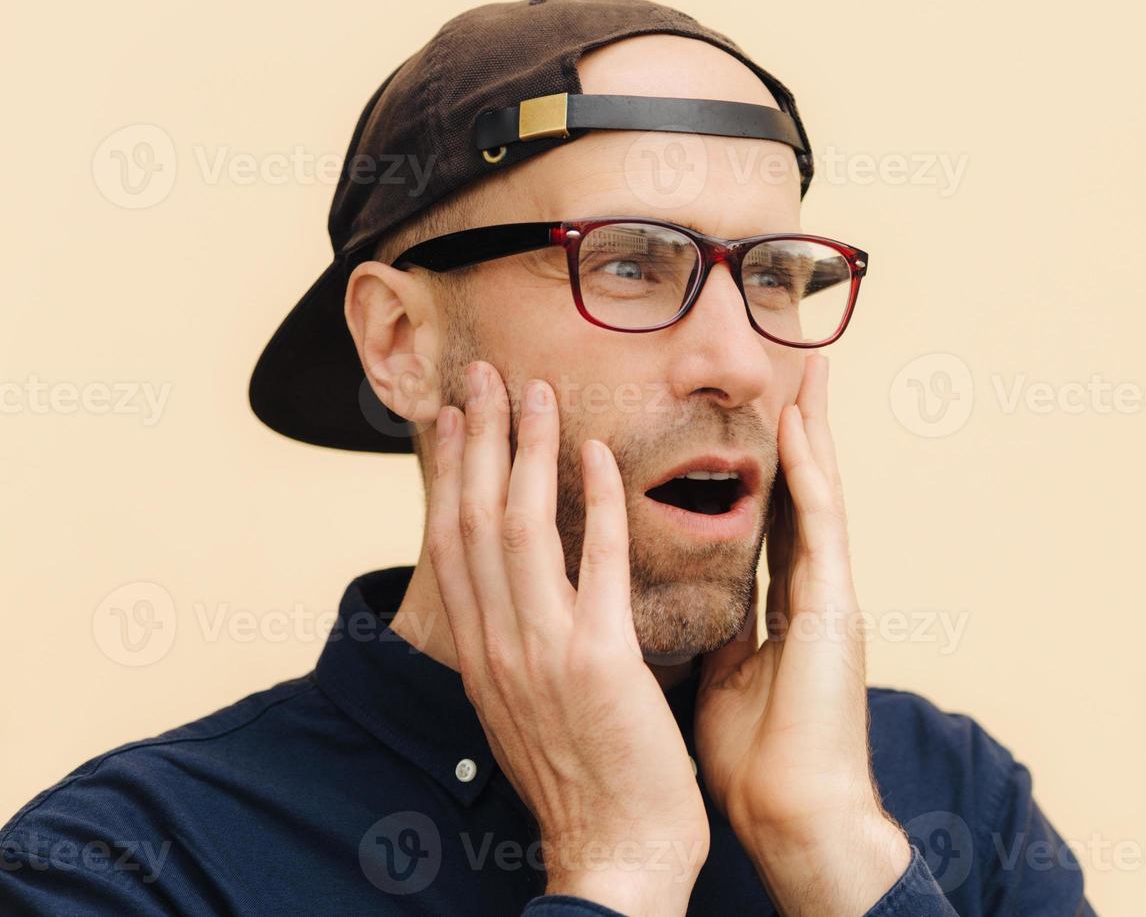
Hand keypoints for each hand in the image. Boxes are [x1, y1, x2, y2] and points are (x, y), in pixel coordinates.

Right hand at [425, 361, 708, 915]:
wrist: (613, 853)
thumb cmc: (582, 782)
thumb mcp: (523, 709)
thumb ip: (512, 649)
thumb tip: (508, 601)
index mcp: (480, 655)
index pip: (450, 544)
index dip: (449, 473)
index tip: (455, 418)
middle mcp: (497, 645)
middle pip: (473, 519)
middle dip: (477, 440)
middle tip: (483, 375)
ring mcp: (543, 651)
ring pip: (519, 526)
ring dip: (526, 450)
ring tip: (536, 392)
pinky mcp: (598, 661)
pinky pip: (593, 563)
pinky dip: (593, 503)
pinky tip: (598, 456)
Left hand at [694, 354, 910, 914]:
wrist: (796, 816)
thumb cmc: (760, 762)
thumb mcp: (726, 679)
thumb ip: (721, 633)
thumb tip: (692, 605)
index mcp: (787, 609)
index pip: (775, 522)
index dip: (769, 473)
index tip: (759, 424)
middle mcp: (814, 593)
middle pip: (805, 496)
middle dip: (800, 436)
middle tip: (800, 376)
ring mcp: (831, 596)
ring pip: (820, 496)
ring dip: (814, 434)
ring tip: (809, 377)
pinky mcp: (835, 609)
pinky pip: (820, 525)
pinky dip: (810, 473)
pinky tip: (799, 427)